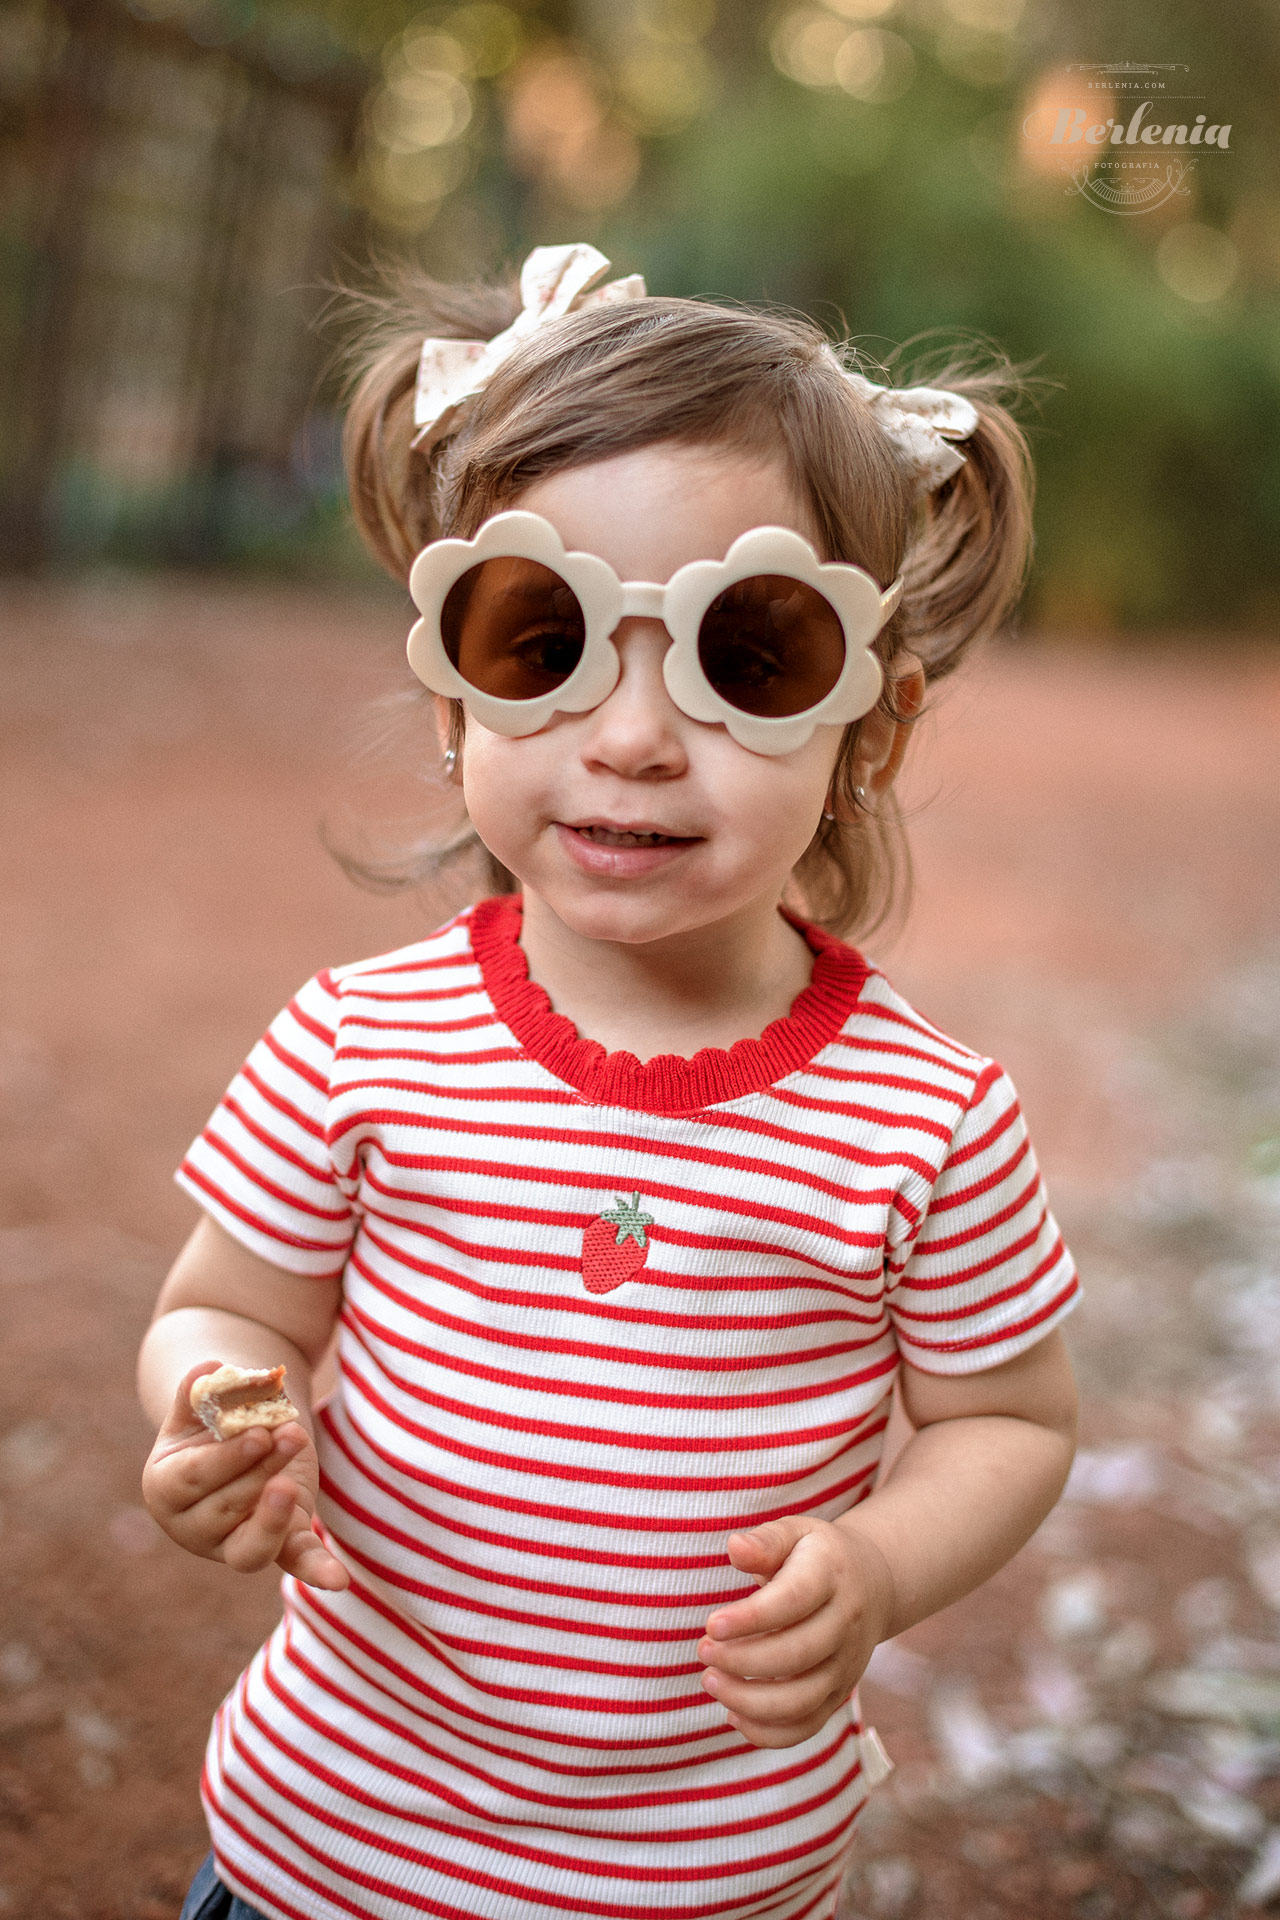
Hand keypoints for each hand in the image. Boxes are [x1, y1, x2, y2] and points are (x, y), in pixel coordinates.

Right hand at [141, 1361, 347, 1591]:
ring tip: (293, 1478)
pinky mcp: (276, 1546)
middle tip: (290, 1434)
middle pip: (225, 1508)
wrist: (239, 1434)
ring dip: (276, 1514)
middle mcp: (192, 1527)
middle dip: (260, 1470)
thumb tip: (210, 1368)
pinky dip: (316, 1570)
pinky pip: (293, 1563)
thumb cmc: (216, 1419)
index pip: (192, 1479)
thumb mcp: (205, 1405)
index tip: (259, 1434)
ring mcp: (232, 1544)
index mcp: (164, 1488)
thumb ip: (200, 1389)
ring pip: (251, 1545)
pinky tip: (339, 1580)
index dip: (226, 1459)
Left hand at [698, 1516, 894, 1748]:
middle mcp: (845, 1624)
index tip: (711, 1625)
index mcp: (831, 1576)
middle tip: (703, 1650)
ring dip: (749, 1700)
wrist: (873, 1583)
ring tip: (710, 1680)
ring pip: (801, 1700)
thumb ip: (766, 1540)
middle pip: (797, 1656)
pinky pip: (806, 1727)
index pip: (793, 1602)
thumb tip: (734, 1548)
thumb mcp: (796, 1532)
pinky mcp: (839, 1695)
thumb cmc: (817, 1555)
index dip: (751, 1618)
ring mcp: (846, 1665)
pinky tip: (732, 1712)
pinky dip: (768, 1733)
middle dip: (742, 1661)